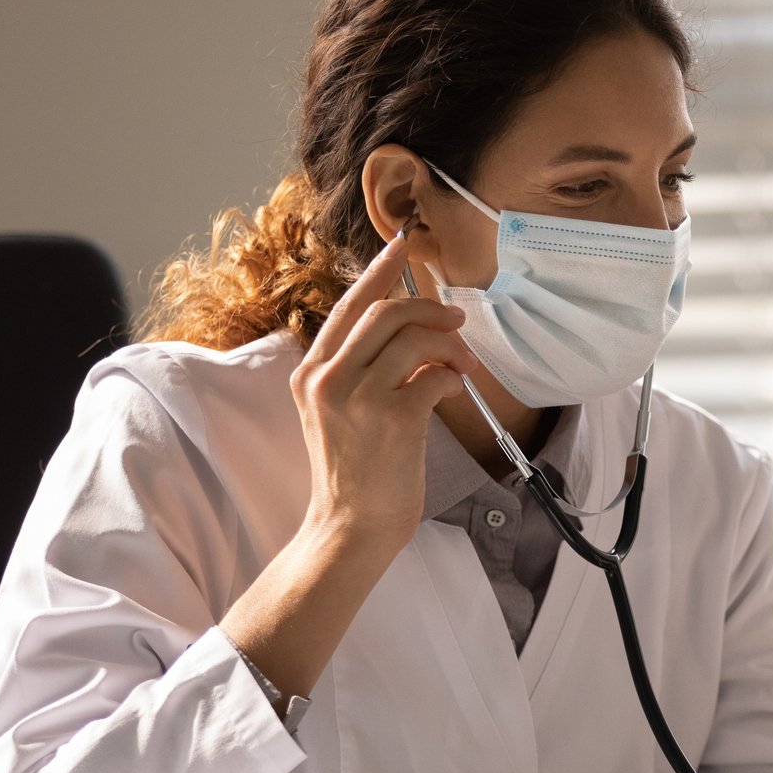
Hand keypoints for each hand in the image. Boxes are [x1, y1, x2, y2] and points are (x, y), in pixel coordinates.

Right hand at [290, 232, 480, 555]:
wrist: (350, 525)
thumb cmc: (356, 470)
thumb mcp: (338, 410)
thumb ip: (360, 368)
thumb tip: (412, 329)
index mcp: (310, 371)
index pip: (349, 306)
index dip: (380, 273)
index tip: (402, 246)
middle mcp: (326, 378)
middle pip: (385, 313)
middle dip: (429, 309)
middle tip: (457, 321)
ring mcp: (356, 398)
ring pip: (413, 339)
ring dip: (449, 345)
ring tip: (462, 364)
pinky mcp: (391, 420)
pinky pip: (435, 377)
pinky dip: (454, 378)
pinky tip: (455, 392)